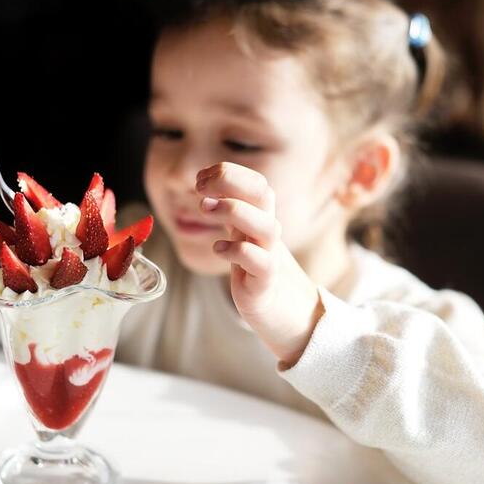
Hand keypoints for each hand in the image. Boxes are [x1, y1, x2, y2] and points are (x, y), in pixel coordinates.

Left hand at [196, 162, 323, 367]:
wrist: (283, 311)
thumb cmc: (255, 269)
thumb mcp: (242, 234)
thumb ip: (228, 210)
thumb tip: (204, 184)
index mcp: (261, 217)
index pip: (255, 182)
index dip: (229, 172)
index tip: (201, 178)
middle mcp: (267, 231)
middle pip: (263, 193)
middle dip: (231, 181)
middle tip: (201, 188)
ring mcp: (270, 255)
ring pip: (266, 225)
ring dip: (234, 210)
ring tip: (205, 209)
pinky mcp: (266, 282)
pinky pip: (261, 262)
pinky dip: (237, 251)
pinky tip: (218, 249)